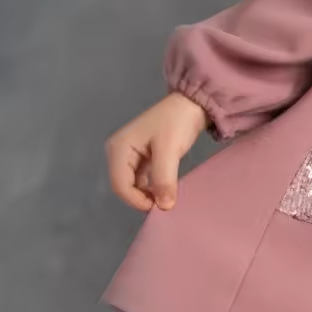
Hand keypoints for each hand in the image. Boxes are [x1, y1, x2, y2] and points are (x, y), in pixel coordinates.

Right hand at [105, 90, 210, 211]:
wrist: (192, 104)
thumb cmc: (177, 122)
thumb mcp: (169, 150)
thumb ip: (163, 179)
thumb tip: (164, 207)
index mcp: (119, 148)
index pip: (120, 185)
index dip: (136, 200)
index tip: (158, 207)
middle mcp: (119, 152)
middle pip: (123, 186)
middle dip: (140, 198)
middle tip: (163, 204)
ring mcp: (129, 154)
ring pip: (132, 184)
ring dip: (146, 194)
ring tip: (164, 198)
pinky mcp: (141, 157)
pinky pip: (141, 179)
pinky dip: (150, 187)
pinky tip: (163, 191)